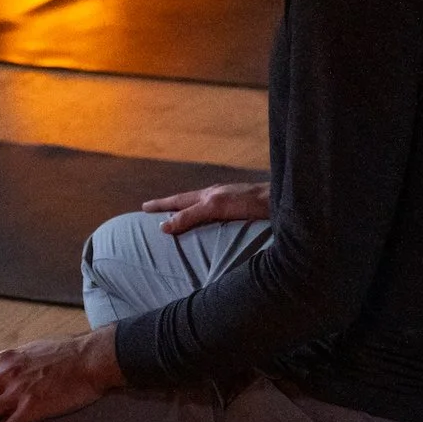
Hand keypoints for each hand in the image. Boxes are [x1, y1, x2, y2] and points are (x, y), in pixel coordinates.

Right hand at [138, 180, 271, 235]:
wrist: (279, 202)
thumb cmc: (249, 201)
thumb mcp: (215, 206)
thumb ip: (191, 215)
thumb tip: (164, 226)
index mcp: (209, 195)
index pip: (179, 201)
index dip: (161, 206)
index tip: (143, 209)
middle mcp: (217, 197)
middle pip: (188, 202)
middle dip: (169, 207)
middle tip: (152, 210)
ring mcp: (229, 204)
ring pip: (202, 208)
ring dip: (186, 213)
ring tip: (175, 218)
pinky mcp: (240, 213)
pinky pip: (215, 216)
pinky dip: (204, 219)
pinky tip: (209, 226)